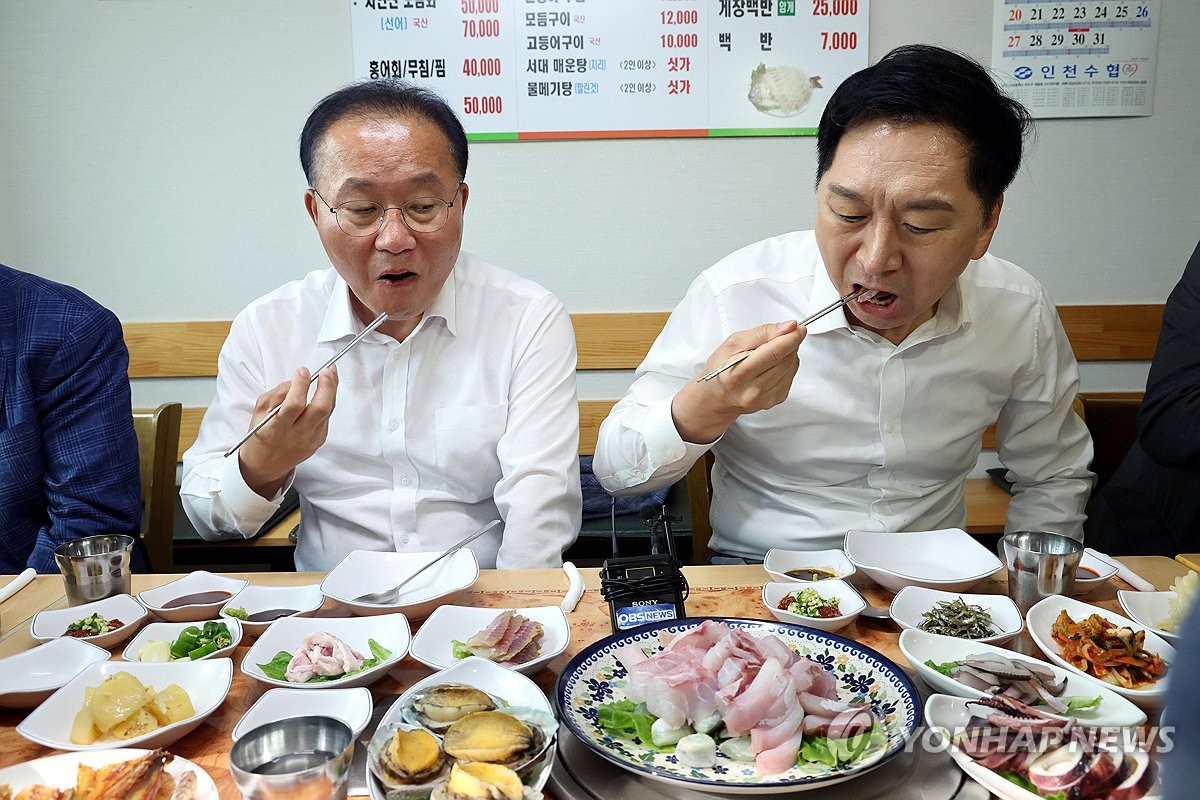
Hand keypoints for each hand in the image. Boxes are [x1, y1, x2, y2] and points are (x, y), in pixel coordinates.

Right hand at [237, 365, 338, 497]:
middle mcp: (297, 435)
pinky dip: (328, 401)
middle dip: (326, 387)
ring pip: (328, 411)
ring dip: (332, 390)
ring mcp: (311, 439)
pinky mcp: (319, 440)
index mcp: (278, 428)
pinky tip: (325, 391)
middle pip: (320, 409)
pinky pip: (327, 417)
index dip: (300, 386)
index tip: (302, 371)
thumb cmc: (261, 433)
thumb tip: (296, 380)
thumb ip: (277, 395)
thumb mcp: (259, 412)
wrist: (266, 464)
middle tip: (328, 370)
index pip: (294, 405)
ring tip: (331, 373)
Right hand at [671, 321, 803, 442]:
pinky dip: (787, 365)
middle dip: (789, 343)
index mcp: (739, 374)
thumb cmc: (721, 368)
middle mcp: (753, 390)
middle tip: (782, 335)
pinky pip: (791, 376)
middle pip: (785, 360)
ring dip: (788, 354)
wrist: (718, 396)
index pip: (774, 354)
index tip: (797, 328)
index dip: (790, 338)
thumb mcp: (734, 342)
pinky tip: (772, 365)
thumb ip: (763, 333)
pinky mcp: (775, 401)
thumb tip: (788, 327)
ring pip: (791, 367)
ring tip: (771, 352)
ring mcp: (765, 398)